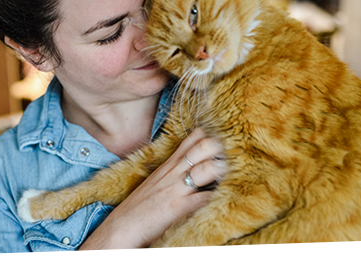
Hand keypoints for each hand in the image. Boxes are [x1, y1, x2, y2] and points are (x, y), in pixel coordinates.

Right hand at [80, 128, 227, 250]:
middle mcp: (173, 172)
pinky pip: (206, 198)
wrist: (122, 226)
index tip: (226, 137)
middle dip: (222, 146)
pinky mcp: (179, 206)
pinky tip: (230, 197)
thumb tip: (192, 170)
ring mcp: (177, 188)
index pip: (192, 139)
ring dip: (224, 168)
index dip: (211, 135)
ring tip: (237, 170)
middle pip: (203, 147)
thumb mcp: (155, 183)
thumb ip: (173, 174)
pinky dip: (219, 197)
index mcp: (168, 166)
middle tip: (238, 151)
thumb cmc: (139, 208)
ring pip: (207, 168)